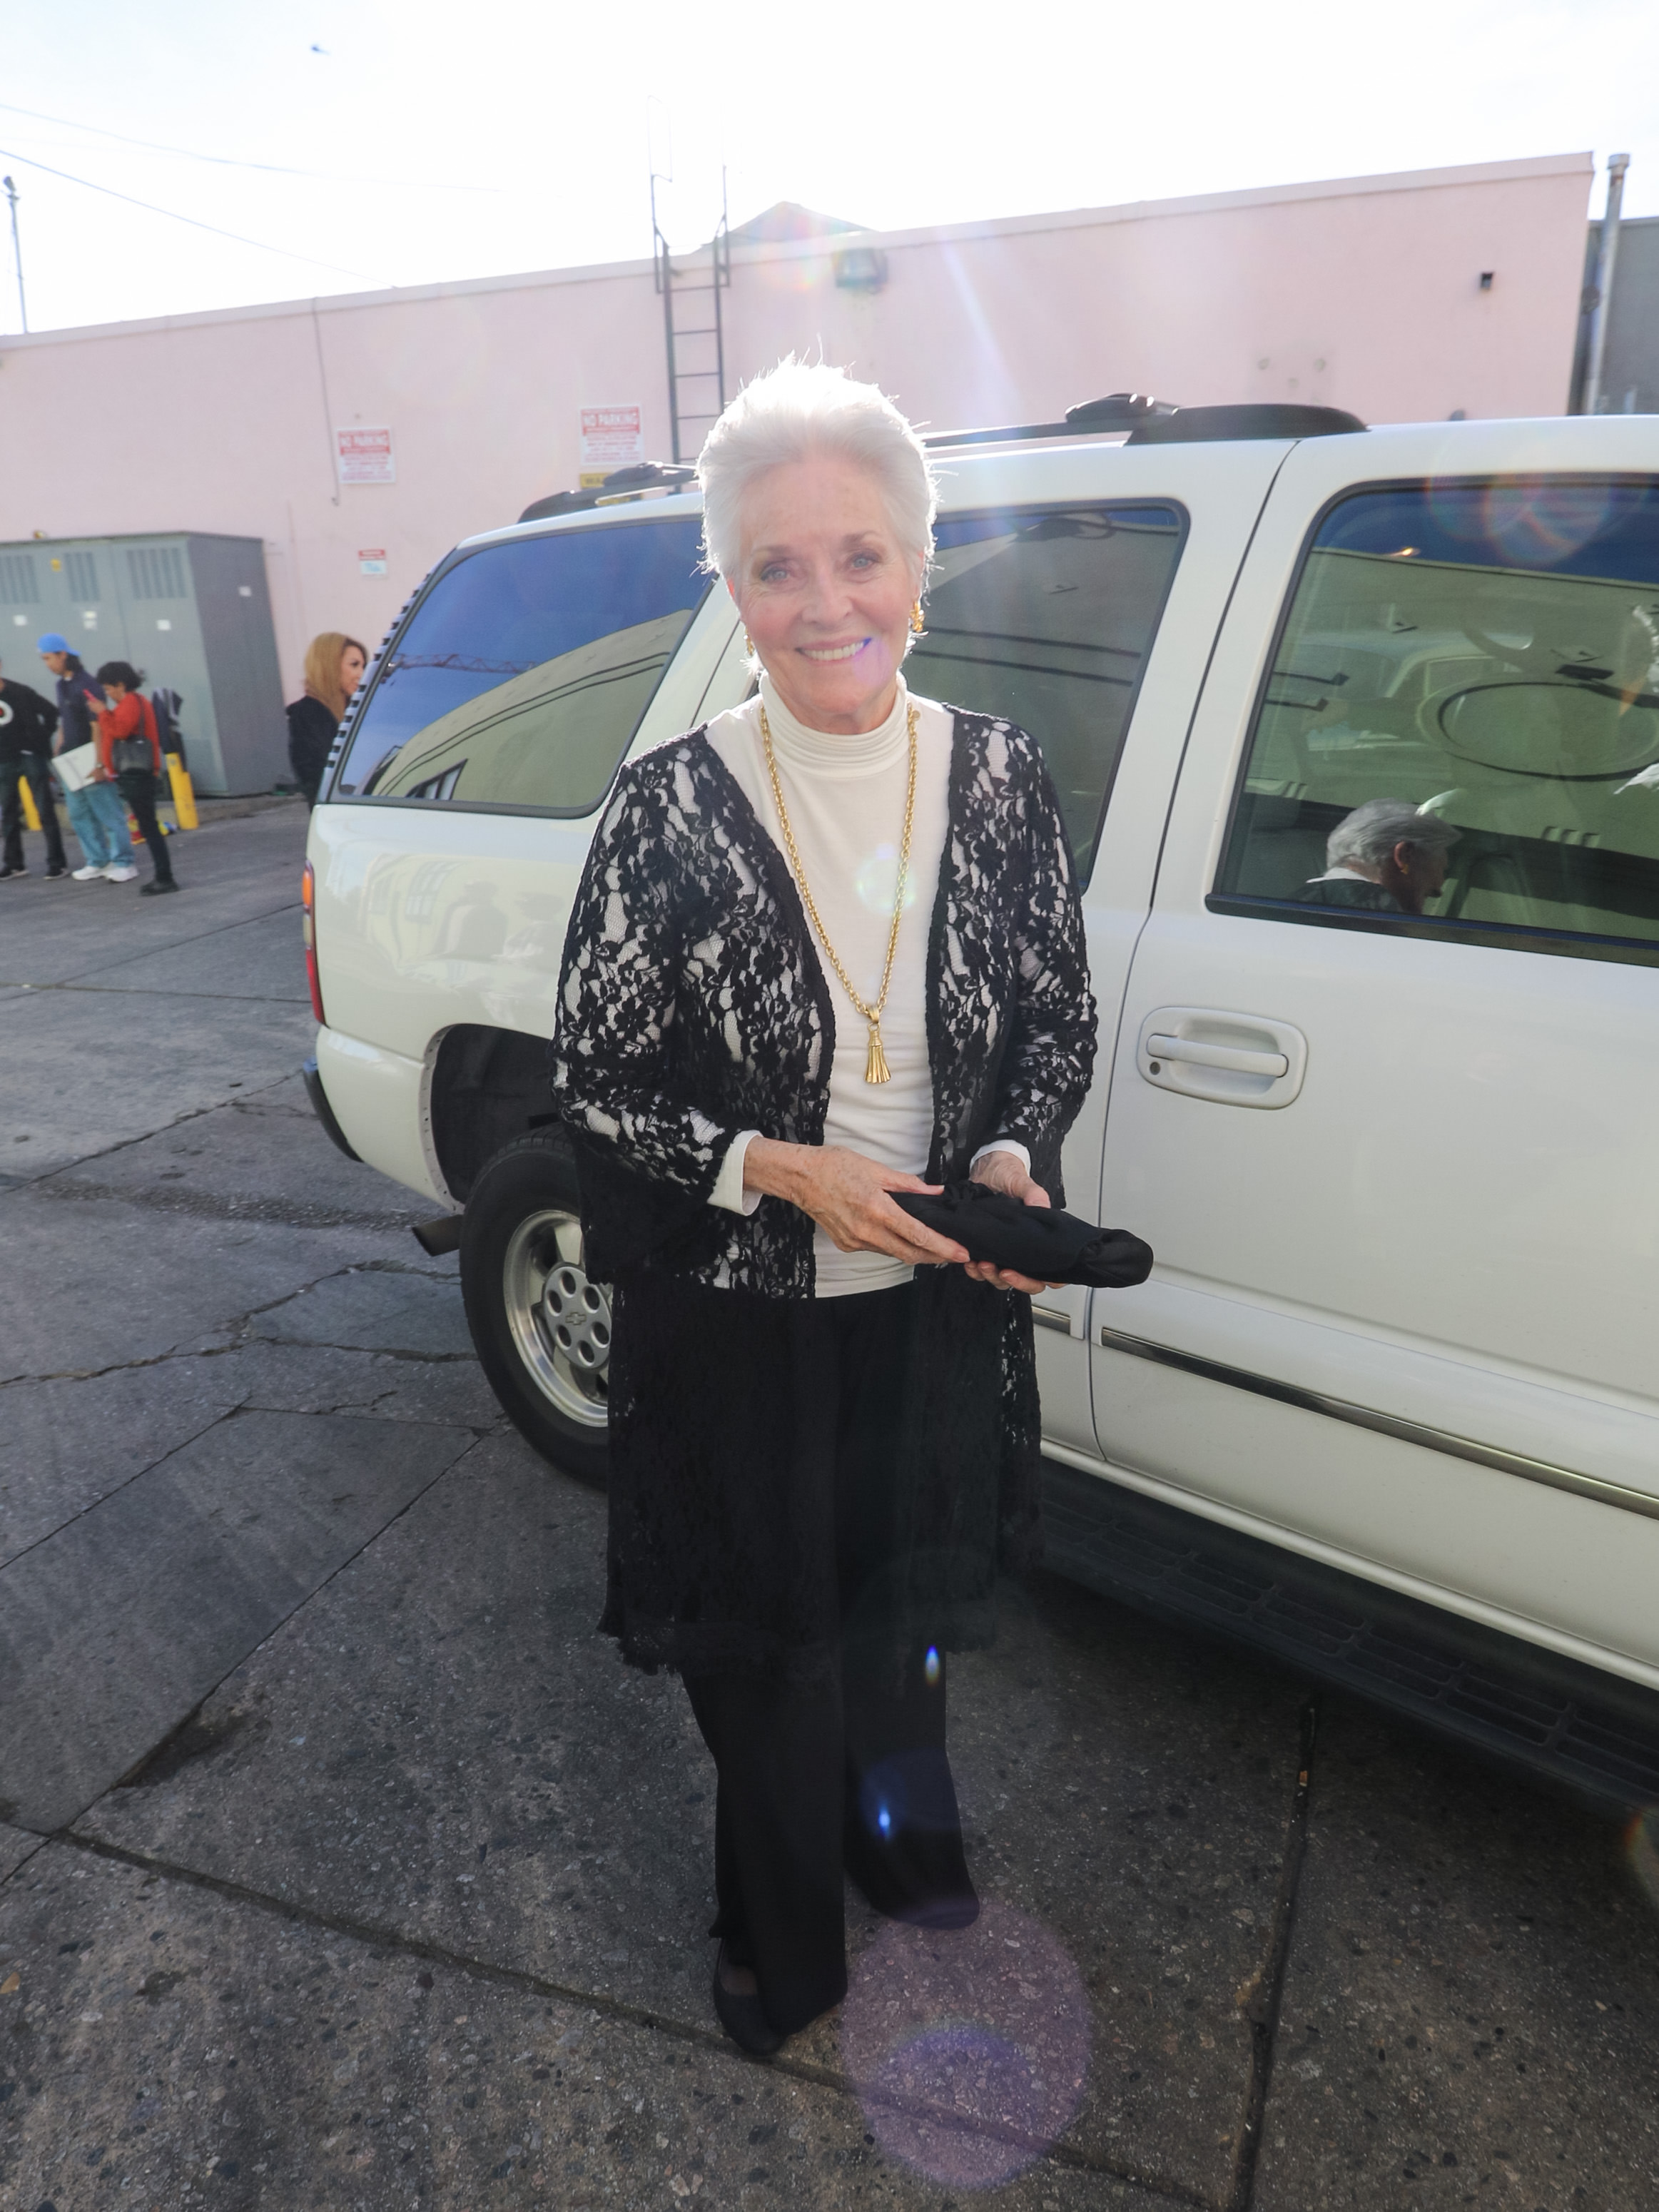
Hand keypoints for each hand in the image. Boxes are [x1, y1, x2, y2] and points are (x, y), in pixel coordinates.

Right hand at [742, 1138, 969, 1267]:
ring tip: (932, 1245)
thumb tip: (935, 1191)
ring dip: (914, 1251)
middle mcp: (867, 1231)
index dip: (942, 1247)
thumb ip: (908, 1184)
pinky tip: (898, 1235)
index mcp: (878, 1210)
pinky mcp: (845, 1244)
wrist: (800, 1176)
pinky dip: (891, 1244)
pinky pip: (875, 1248)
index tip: (961, 1253)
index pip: (918, 1236)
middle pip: (909, 1253)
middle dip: (935, 1257)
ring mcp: (855, 1241)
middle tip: (954, 1254)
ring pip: (892, 1252)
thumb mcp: (876, 1168)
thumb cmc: (835, 1166)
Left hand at [964, 1148, 1059, 1292]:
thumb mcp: (1022, 1183)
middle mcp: (1024, 1250)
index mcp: (1041, 1240)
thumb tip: (1042, 1206)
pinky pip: (982, 1270)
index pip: (1052, 1273)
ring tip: (982, 1263)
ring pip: (1002, 1279)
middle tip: (1002, 1271)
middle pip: (1028, 1281)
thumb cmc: (1008, 1177)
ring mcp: (1005, 1253)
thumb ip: (1034, 1194)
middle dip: (1014, 1281)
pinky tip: (970, 1261)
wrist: (986, 1172)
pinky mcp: (986, 1250)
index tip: (1027, 1272)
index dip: (1043, 1279)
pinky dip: (975, 1270)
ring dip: (991, 1276)